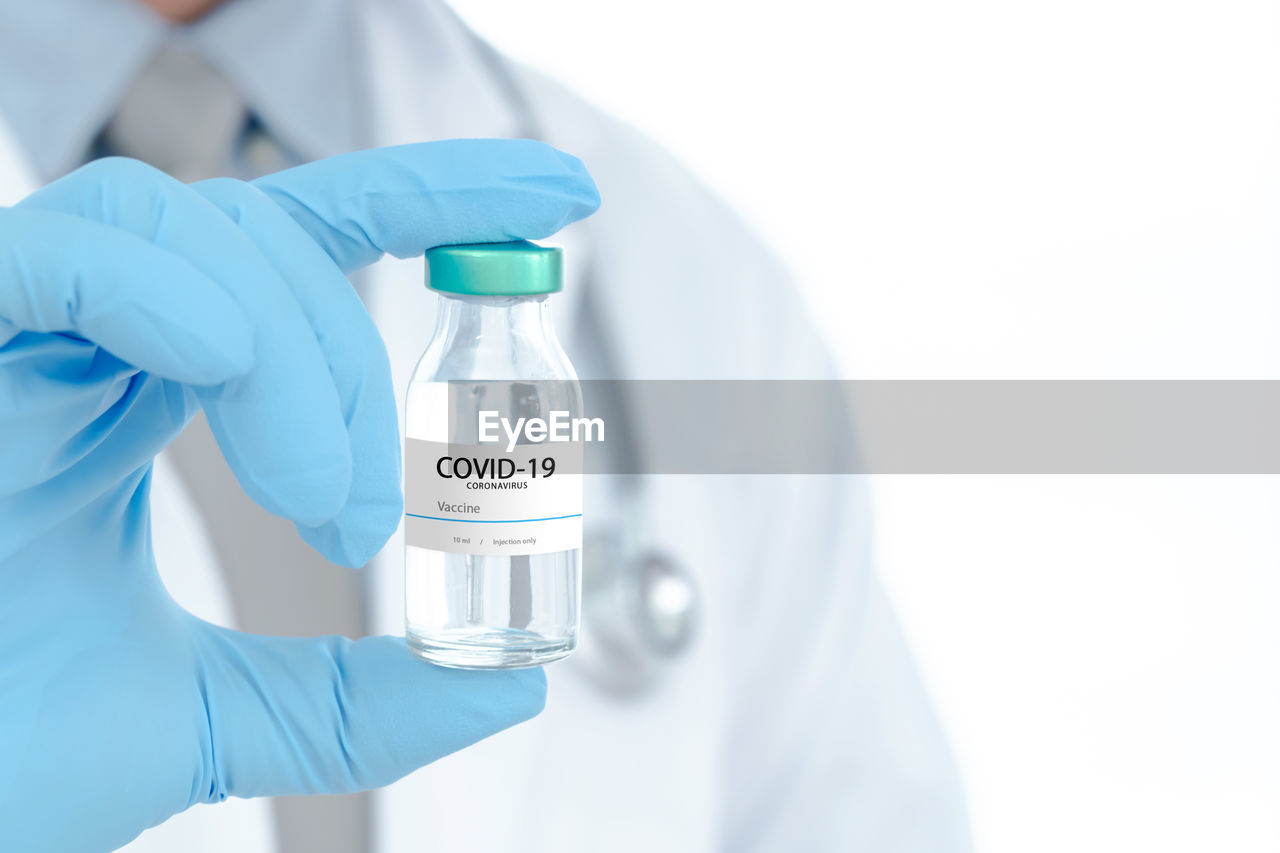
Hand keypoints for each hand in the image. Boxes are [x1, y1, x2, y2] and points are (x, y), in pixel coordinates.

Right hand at [0, 141, 599, 851]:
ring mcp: (19, 337)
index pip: (310, 245)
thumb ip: (357, 700)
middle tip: (364, 515)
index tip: (559, 195)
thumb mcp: (215, 721)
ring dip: (289, 347)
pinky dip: (160, 292)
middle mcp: (93, 345)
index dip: (437, 197)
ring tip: (316, 497)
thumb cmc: (3, 752)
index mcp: (151, 396)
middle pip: (264, 241)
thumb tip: (506, 687)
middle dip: (350, 357)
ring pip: (186, 226)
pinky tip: (218, 366)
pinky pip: (63, 254)